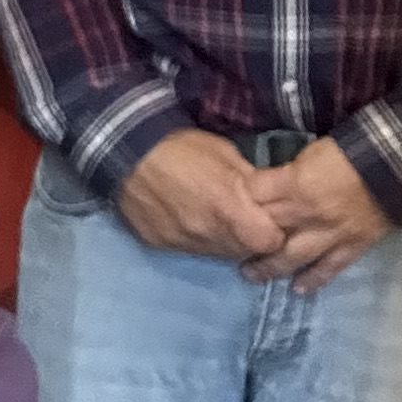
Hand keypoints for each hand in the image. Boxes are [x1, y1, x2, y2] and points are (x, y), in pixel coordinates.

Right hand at [115, 130, 287, 266]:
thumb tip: (270, 198)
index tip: (270, 221)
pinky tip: (188, 218)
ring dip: (224, 241)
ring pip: (218, 254)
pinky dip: (197, 239)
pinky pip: (191, 249)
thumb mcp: (226, 154)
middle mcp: (208, 234)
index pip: (269, 243)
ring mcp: (183, 243)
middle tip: (244, 217)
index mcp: (229, 210)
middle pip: (244, 252)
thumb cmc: (182, 147)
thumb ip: (251, 182)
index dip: (275, 234)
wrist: (126, 151)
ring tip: (216, 217)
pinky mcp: (161, 245)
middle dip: (250, 238)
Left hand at [241, 138, 395, 292]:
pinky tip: (297, 290)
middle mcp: (307, 213)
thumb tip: (265, 189)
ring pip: (291, 257)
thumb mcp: (310, 154)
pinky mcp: (352, 246)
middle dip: (244, 239)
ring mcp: (330, 234)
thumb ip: (286, 175)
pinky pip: (329, 268)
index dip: (238, 202)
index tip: (228, 208)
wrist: (399, 164)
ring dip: (268, 269)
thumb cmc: (350, 152)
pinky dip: (313, 280)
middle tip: (228, 247)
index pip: (254, 196)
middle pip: (265, 230)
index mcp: (295, 183)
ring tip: (250, 275)